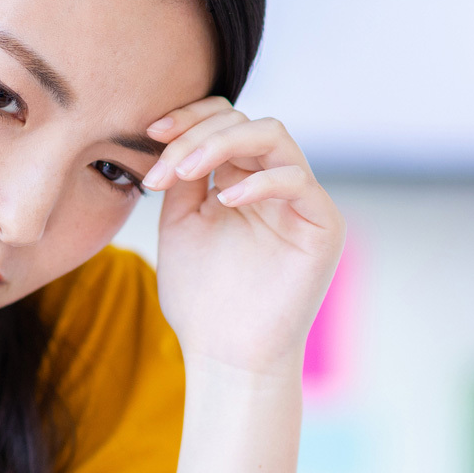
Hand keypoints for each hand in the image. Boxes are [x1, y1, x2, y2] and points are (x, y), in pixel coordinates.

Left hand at [143, 97, 343, 380]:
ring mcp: (301, 202)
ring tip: (185, 172)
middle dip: (197, 134)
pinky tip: (225, 202)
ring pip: (273, 136)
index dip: (189, 117)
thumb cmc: (201, 299)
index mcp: (241, 180)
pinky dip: (259, 181)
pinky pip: (297, 180)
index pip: (224, 121)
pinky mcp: (323, 226)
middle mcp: (274, 184)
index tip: (151, 132)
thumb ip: (183, 176)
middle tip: (163, 167)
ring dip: (222, 144)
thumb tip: (175, 132)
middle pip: (245, 121)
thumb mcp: (180, 224)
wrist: (225, 355)